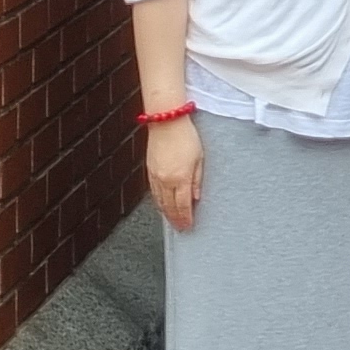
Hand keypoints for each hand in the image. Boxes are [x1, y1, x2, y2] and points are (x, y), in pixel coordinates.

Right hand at [144, 115, 202, 231]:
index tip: (188, 226)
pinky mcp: (149, 170)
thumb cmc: (186, 136)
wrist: (166, 121)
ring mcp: (156, 176)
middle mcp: (166, 180)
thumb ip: (197, 180)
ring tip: (172, 220)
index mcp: (180, 178)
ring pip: (159, 201)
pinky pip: (153, 192)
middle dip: (175, 219)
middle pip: (169, 207)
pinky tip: (162, 205)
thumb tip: (196, 197)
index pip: (183, 206)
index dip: (185, 218)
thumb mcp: (199, 158)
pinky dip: (158, 201)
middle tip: (180, 228)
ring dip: (166, 213)